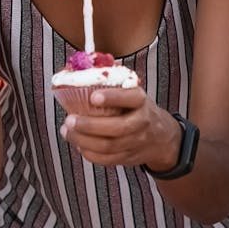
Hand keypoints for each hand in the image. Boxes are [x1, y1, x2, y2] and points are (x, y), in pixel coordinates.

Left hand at [58, 88, 180, 169]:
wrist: (161, 137)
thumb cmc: (137, 109)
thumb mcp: (132, 92)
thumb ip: (112, 84)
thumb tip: (79, 68)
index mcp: (141, 101)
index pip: (130, 98)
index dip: (112, 98)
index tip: (93, 96)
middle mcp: (141, 122)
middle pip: (117, 127)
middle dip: (90, 125)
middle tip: (69, 120)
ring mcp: (136, 142)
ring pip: (109, 146)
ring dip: (84, 140)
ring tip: (67, 132)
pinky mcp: (129, 158)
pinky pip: (108, 159)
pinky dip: (90, 154)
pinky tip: (78, 144)